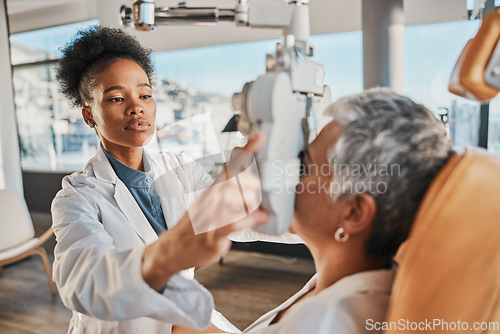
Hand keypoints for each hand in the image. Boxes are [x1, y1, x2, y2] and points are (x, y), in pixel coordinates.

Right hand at [142, 133, 267, 289]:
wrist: (173, 248)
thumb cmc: (196, 225)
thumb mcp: (211, 203)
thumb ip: (232, 194)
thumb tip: (255, 186)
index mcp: (212, 190)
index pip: (229, 166)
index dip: (245, 152)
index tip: (259, 137)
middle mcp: (210, 200)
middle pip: (231, 179)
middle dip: (251, 182)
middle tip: (259, 192)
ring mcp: (209, 217)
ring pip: (229, 198)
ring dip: (248, 201)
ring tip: (257, 208)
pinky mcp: (212, 236)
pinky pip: (230, 224)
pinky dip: (247, 220)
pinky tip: (259, 218)